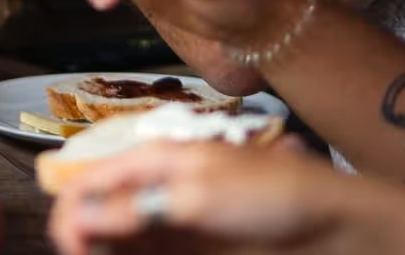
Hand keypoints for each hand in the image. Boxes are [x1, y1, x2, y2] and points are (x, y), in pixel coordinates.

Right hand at [48, 141, 347, 254]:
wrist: (335, 226)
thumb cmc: (273, 197)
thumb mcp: (198, 198)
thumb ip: (135, 208)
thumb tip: (77, 216)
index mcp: (154, 159)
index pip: (87, 180)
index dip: (69, 213)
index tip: (69, 249)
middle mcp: (156, 186)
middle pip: (96, 211)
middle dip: (81, 236)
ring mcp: (172, 219)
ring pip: (116, 238)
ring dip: (103, 250)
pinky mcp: (189, 249)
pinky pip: (144, 253)